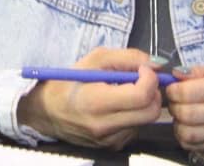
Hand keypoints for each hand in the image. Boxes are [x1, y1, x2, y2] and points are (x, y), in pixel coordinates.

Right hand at [16, 47, 162, 148]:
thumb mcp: (95, 59)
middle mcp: (105, 126)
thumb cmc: (68, 82)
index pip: (141, 96)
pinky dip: (135, 114)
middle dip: (153, 92)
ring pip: (146, 120)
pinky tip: (118, 106)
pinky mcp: (113, 146)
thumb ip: (128, 58)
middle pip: (151, 112)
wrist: (47, 112)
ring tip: (124, 91)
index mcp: (97, 102)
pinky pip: (136, 128)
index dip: (150, 79)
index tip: (143, 69)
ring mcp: (110, 140)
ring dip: (143, 103)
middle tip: (141, 79)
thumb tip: (156, 63)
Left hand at [165, 66, 203, 163]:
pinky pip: (196, 146)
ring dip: (178, 124)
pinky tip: (190, 127)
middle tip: (175, 101)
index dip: (173, 90)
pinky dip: (186, 138)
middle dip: (173, 107)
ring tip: (181, 115)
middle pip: (187, 115)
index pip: (188, 93)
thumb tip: (175, 74)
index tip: (172, 88)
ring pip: (189, 134)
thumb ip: (199, 71)